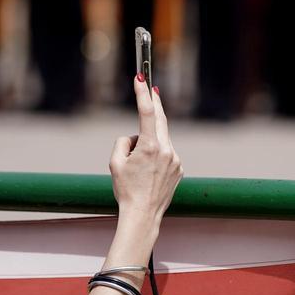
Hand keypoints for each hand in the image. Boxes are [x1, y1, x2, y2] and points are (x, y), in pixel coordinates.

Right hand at [109, 76, 182, 224]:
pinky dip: (157, 155)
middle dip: (154, 104)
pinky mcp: (179, 168)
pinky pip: (166, 153)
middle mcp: (167, 150)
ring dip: (150, 142)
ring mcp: (175, 159)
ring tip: (138, 165)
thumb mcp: (115, 163)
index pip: (147, 112)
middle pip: (160, 120)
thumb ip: (123, 142)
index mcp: (150, 147)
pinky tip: (149, 173)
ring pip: (161, 140)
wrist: (143, 215)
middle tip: (151, 87)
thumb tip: (135, 137)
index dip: (143, 93)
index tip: (141, 79)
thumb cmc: (126, 190)